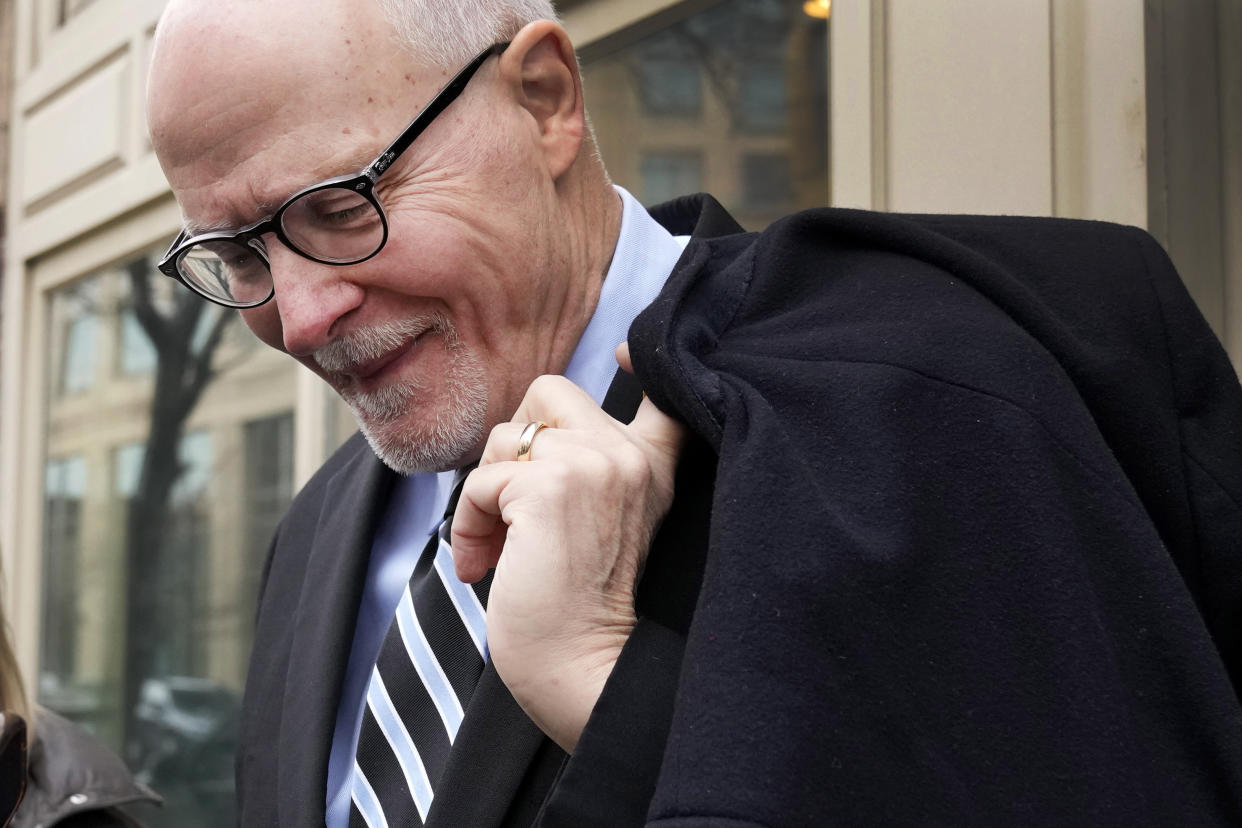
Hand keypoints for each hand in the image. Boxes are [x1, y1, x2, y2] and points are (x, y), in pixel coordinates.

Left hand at [450, 346, 684, 751]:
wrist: (584, 669)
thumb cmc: (581, 609)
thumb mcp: (605, 524)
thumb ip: (591, 469)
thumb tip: (525, 431)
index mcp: (653, 466)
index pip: (662, 391)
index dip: (640, 359)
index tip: (622, 351)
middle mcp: (630, 455)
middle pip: (550, 392)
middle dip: (514, 443)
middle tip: (513, 506)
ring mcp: (593, 465)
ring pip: (506, 437)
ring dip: (486, 495)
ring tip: (499, 548)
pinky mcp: (548, 488)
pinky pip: (480, 480)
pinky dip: (468, 523)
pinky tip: (484, 564)